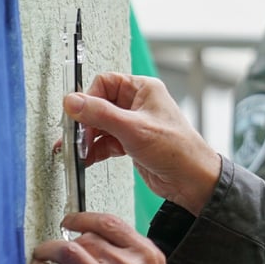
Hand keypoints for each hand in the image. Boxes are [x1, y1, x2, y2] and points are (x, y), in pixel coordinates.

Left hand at [30, 211, 181, 263]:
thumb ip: (132, 258)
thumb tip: (102, 247)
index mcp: (146, 254)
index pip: (109, 223)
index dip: (84, 218)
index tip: (71, 221)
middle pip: (86, 238)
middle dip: (67, 241)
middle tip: (56, 247)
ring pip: (68, 252)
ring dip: (48, 251)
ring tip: (42, 255)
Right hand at [64, 72, 221, 213]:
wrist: (192, 180)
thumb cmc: (177, 150)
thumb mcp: (133, 129)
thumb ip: (100, 114)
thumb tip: (73, 102)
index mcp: (143, 89)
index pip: (105, 82)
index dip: (89, 98)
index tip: (77, 115)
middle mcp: (139, 104)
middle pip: (99, 105)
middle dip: (85, 122)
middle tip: (75, 137)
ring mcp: (135, 124)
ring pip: (101, 125)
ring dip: (88, 139)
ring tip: (78, 152)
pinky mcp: (132, 142)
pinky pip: (106, 141)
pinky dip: (96, 150)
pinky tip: (88, 159)